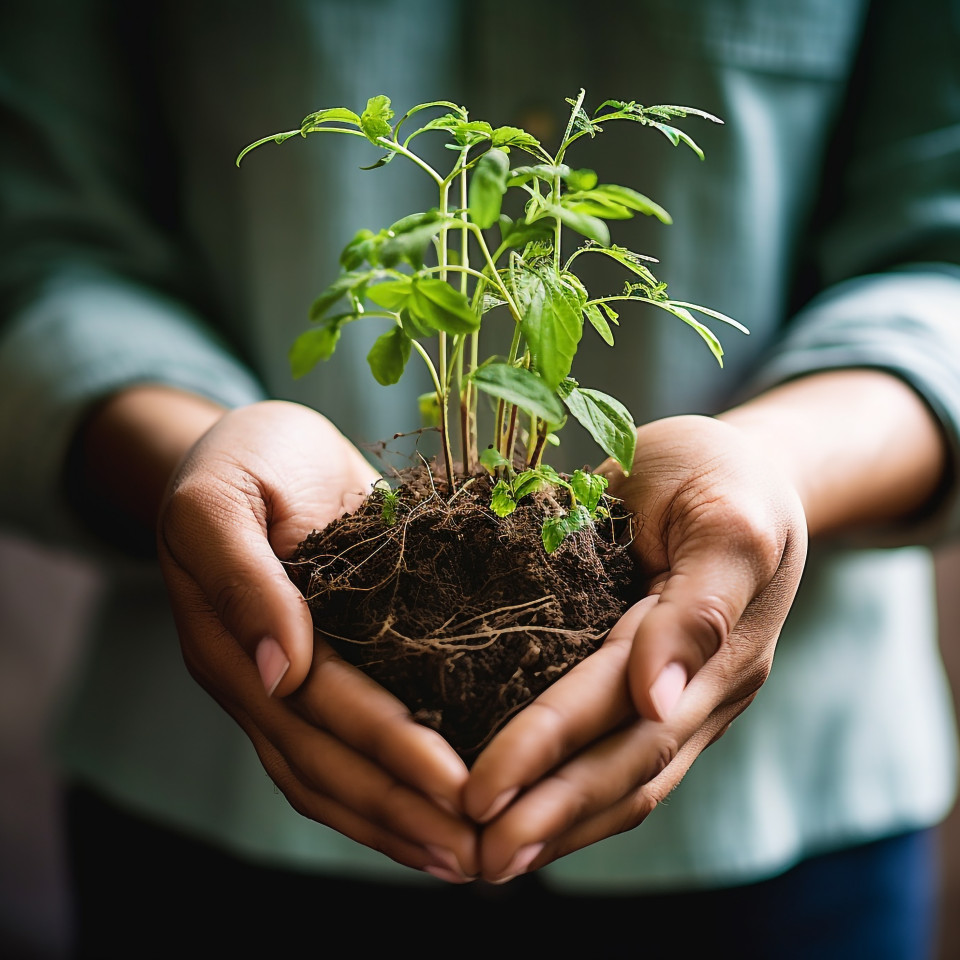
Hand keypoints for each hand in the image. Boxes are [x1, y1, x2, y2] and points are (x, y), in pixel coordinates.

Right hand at [157, 400, 477, 880]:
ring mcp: (288, 687)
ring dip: (400, 822)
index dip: (388, 751)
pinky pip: (349, 747)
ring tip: (469, 861)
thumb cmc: (239, 459)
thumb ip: (240, 576)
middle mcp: (259, 682)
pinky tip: (442, 813)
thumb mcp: (220, 497)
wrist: (261, 448)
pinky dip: (393, 787)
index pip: (320, 712)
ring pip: (335, 775)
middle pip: (329, 765)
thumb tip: (276, 671)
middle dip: (404, 810)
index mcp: (232, 644)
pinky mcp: (325, 672)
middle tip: (481, 854)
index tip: (460, 788)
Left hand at [463, 414, 806, 882]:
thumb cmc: (724, 477)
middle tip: (473, 860)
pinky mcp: (667, 697)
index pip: (615, 706)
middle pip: (622, 765)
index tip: (478, 792)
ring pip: (626, 780)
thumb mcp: (725, 518)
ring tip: (488, 864)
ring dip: (561, 826)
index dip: (545, 747)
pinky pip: (623, 759)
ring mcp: (689, 699)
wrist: (745, 472)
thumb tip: (658, 702)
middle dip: (548, 815)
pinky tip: (526, 818)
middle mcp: (702, 688)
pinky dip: (575, 798)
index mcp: (713, 643)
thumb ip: (699, 606)